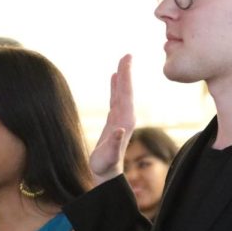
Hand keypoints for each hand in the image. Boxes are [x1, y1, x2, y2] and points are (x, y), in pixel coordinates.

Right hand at [89, 54, 134, 184]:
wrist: (106, 174)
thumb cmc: (105, 166)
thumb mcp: (108, 156)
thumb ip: (113, 143)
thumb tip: (118, 130)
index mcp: (125, 121)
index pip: (126, 94)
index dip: (125, 77)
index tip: (126, 61)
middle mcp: (125, 117)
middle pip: (126, 91)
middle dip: (126, 73)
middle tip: (126, 55)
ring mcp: (120, 118)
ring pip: (121, 93)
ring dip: (122, 78)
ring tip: (122, 62)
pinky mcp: (114, 121)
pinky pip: (115, 98)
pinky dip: (115, 87)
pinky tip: (114, 78)